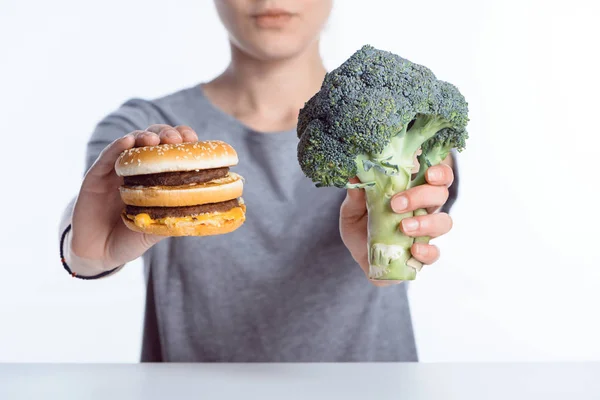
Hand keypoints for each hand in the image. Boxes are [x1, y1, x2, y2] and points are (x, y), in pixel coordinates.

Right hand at [71, 124, 198, 269]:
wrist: (99, 253)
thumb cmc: (131, 239)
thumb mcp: (157, 229)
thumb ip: (173, 216)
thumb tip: (202, 211)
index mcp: (155, 177)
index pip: (171, 151)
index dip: (183, 141)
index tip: (193, 140)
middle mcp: (138, 168)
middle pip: (154, 139)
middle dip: (167, 134)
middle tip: (176, 139)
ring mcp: (117, 169)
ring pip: (132, 142)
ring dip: (145, 136)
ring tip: (154, 140)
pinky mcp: (96, 175)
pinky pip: (107, 156)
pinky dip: (118, 146)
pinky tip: (128, 141)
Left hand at [339, 164, 454, 286]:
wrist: (358, 257)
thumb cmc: (359, 228)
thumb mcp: (351, 211)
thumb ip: (355, 197)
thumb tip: (354, 176)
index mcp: (411, 192)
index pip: (437, 176)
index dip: (440, 172)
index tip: (428, 174)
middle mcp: (424, 209)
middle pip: (441, 195)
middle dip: (423, 196)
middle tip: (397, 203)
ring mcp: (425, 233)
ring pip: (444, 222)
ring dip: (426, 222)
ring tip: (404, 227)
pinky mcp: (422, 255)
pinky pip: (435, 253)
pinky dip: (427, 251)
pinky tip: (413, 249)